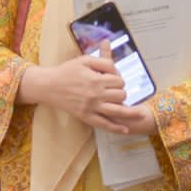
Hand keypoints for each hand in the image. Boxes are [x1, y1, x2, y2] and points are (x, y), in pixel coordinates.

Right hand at [19, 52, 135, 133]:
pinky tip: (125, 130)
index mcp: (96, 79)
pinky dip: (116, 128)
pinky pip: (104, 125)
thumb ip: (103, 61)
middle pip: (121, 95)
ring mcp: (91, 107)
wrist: (49, 86)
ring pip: (118, 111)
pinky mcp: (85, 117)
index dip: (120, 80)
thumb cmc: (66, 71)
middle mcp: (96, 94)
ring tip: (141, 114)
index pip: (119, 81)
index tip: (114, 80)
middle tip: (116, 92)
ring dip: (131, 113)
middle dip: (122, 92)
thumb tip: (117, 69)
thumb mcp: (85, 60)